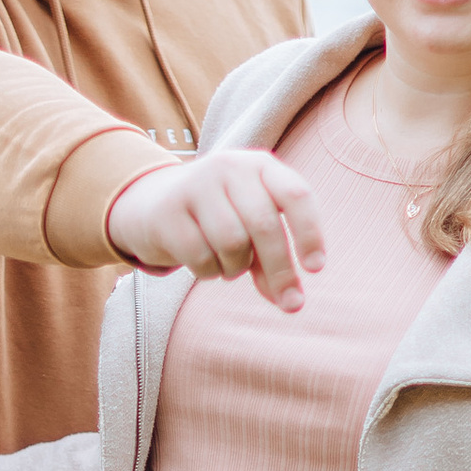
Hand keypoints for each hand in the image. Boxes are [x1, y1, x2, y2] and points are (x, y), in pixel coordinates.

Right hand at [104, 146, 327, 313]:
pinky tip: (205, 264)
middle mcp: (229, 166)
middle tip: (292, 304)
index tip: (315, 269)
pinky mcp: (168, 211)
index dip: (309, 233)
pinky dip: (209, 272)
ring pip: (231, 243)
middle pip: (263, 225)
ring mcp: (195, 185)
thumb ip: (273, 260)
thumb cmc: (218, 220)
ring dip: (236, 268)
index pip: (295, 194)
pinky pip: (200, 256)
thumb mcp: (252, 230)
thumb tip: (290, 302)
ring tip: (229, 266)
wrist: (154, 205)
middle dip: (280, 269)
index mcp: (260, 165)